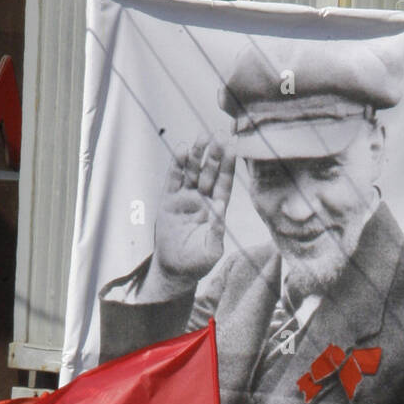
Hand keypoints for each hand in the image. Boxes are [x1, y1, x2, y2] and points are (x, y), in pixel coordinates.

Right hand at [141, 137, 235, 300]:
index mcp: (216, 209)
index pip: (225, 182)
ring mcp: (185, 198)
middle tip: (220, 133)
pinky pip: (174, 178)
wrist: (175, 270)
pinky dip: (177, 164)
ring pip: (193, 171)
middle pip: (210, 172)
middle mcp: (202, 199)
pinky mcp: (168, 200)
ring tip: (201, 137)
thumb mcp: (212, 251)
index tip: (234, 146)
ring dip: (198, 155)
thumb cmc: (197, 263)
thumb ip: (217, 231)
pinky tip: (182, 150)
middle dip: (215, 154)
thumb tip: (220, 208)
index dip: (229, 165)